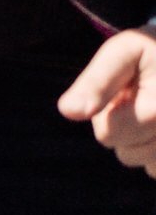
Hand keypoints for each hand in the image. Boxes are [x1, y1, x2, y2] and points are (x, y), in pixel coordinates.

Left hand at [58, 28, 155, 176]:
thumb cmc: (155, 49)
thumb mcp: (124, 51)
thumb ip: (96, 82)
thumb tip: (68, 111)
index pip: (107, 134)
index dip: (106, 111)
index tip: (123, 91)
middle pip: (128, 154)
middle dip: (127, 128)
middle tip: (142, 99)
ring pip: (148, 165)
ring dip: (145, 142)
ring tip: (155, 111)